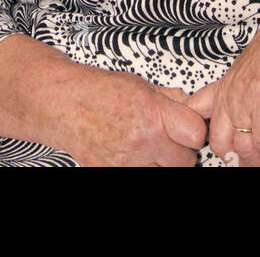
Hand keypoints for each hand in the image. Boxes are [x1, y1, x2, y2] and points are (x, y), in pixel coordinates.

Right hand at [63, 69, 207, 166]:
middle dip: (181, 151)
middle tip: (168, 139)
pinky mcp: (112, 174)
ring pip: (165, 172)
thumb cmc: (96, 90)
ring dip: (161, 163)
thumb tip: (189, 105)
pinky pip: (140, 176)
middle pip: (186, 161)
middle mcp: (141, 140)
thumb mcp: (138, 84)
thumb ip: (168, 98)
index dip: (195, 130)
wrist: (63, 103)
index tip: (189, 127)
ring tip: (148, 147)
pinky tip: (133, 155)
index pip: (196, 134)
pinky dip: (141, 167)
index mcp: (151, 113)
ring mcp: (127, 162)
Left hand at [189, 28, 259, 166]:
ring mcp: (243, 97)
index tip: (227, 154)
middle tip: (253, 166)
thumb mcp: (252, 70)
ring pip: (244, 147)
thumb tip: (248, 113)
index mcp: (224, 87)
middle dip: (237, 161)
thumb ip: (243, 90)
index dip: (210, 141)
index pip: (201, 119)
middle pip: (220, 142)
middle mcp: (229, 93)